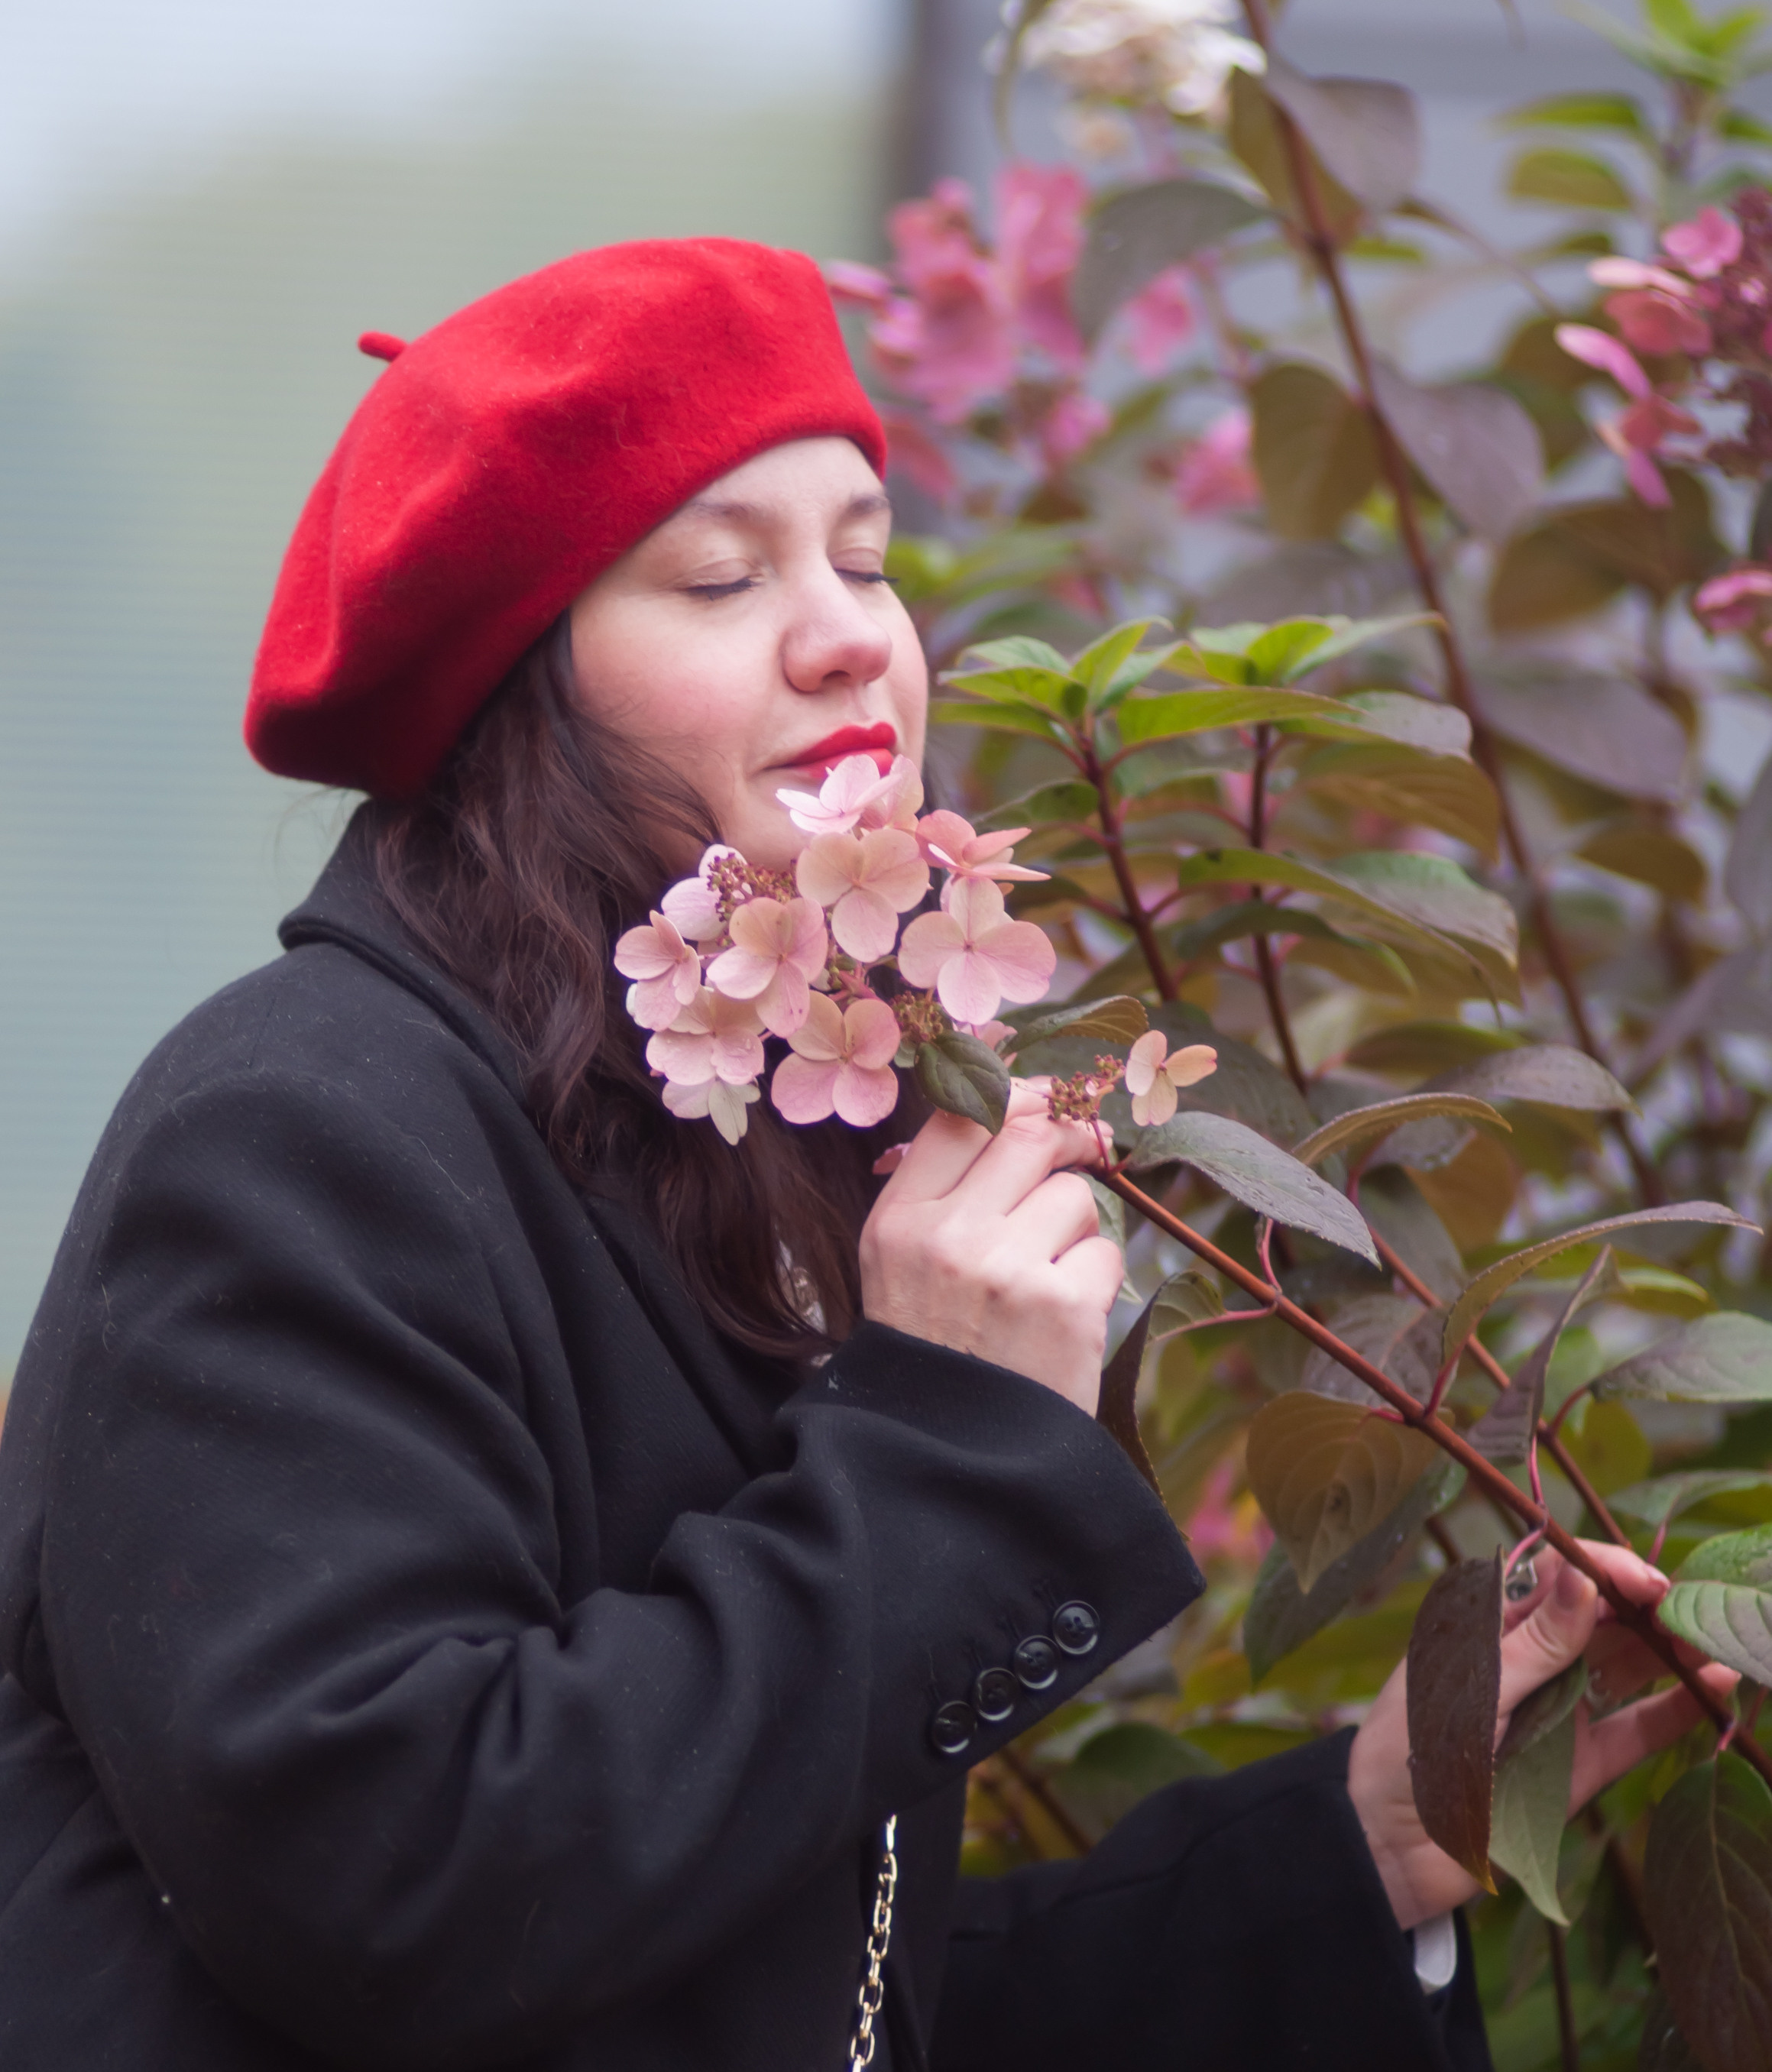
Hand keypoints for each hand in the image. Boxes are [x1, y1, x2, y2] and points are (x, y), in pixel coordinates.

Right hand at [860, 1079, 1120, 1412]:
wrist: (948, 1454)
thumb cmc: (934, 1349)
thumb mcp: (902, 1264)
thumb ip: (945, 1194)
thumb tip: (1018, 1115)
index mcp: (899, 1220)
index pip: (959, 1117)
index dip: (1016, 1096)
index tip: (1046, 1103)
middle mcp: (948, 1236)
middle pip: (1028, 1137)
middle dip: (1070, 1137)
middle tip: (1090, 1148)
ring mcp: (1006, 1269)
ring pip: (1075, 1197)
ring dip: (1077, 1229)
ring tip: (1046, 1280)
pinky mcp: (1063, 1307)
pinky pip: (1106, 1253)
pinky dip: (1094, 1282)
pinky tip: (1062, 1320)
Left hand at [1346, 1540, 1737, 1930]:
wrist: (1391, 1847)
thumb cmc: (1412, 1754)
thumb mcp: (1472, 1692)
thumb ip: (1531, 1644)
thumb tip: (1582, 1580)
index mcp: (1490, 1621)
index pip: (1556, 1573)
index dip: (1606, 1569)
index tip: (1651, 1582)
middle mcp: (1532, 1655)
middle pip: (1604, 1616)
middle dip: (1653, 1609)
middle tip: (1701, 1615)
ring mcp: (1561, 1706)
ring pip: (1629, 1665)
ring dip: (1675, 1653)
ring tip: (1719, 1647)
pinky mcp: (1584, 1761)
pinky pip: (1638, 1728)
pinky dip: (1676, 1709)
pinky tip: (1717, 1691)